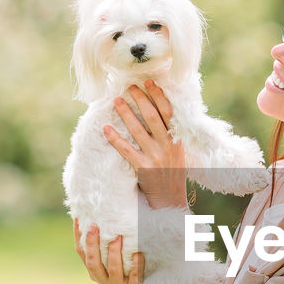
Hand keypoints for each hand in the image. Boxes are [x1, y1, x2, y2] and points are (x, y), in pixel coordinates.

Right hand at [74, 219, 143, 283]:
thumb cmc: (131, 263)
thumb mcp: (116, 253)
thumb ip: (107, 240)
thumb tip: (98, 213)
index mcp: (94, 272)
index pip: (82, 253)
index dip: (79, 236)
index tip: (80, 218)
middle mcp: (102, 282)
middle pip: (93, 263)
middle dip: (93, 244)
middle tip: (94, 226)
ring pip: (112, 270)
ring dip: (114, 252)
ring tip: (117, 236)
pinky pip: (134, 277)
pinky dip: (136, 265)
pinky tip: (138, 253)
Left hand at [103, 79, 187, 209]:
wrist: (171, 201)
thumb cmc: (172, 174)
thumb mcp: (177, 152)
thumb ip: (170, 135)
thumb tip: (159, 113)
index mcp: (177, 139)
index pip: (168, 112)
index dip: (158, 95)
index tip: (149, 82)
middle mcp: (167, 146)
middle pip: (152, 117)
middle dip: (140, 99)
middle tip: (129, 87)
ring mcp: (155, 157)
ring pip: (137, 130)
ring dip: (125, 113)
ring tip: (116, 100)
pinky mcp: (143, 168)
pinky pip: (126, 150)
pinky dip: (115, 138)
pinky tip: (106, 128)